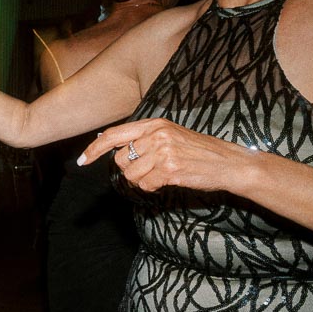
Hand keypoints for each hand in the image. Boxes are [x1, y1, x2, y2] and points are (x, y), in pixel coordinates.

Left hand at [79, 118, 257, 193]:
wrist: (230, 163)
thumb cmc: (200, 152)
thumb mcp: (171, 135)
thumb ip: (145, 139)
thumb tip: (114, 148)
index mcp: (155, 124)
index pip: (114, 135)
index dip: (94, 149)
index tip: (82, 160)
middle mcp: (157, 135)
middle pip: (120, 160)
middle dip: (130, 170)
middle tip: (151, 170)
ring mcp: (163, 152)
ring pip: (131, 175)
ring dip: (142, 181)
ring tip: (162, 175)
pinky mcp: (169, 169)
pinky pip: (145, 185)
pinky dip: (153, 188)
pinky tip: (169, 180)